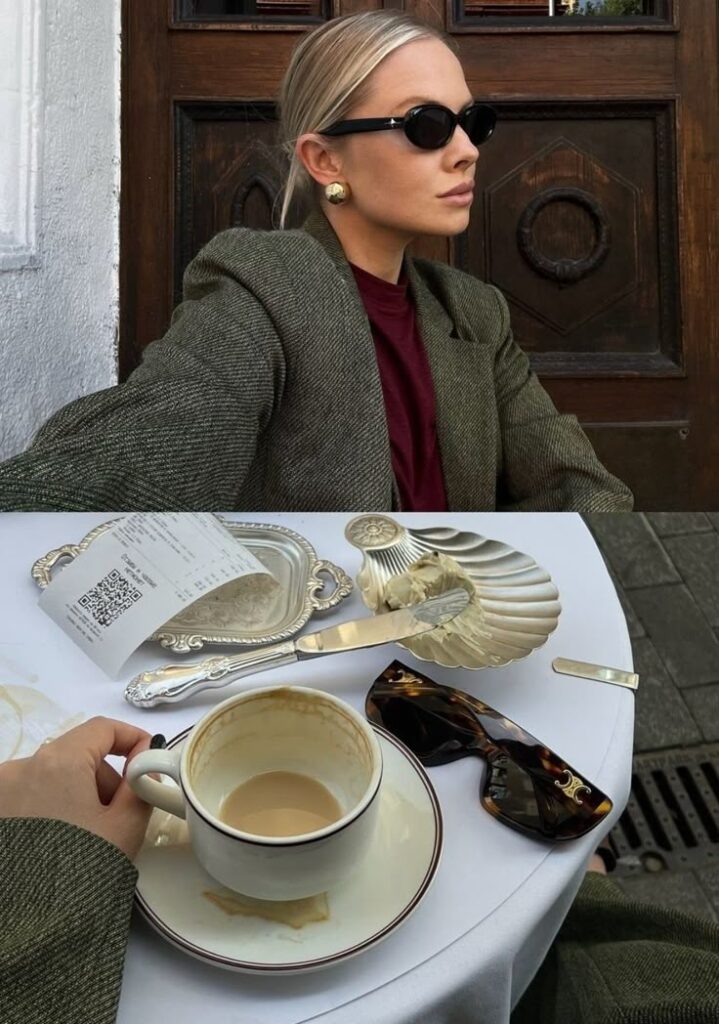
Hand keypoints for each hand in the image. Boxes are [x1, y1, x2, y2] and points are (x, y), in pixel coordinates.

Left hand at [0, 717, 153, 859]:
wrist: (30, 924)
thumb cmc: (82, 866)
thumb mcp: (125, 824)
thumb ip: (141, 782)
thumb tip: (144, 760)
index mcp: (59, 759)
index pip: (102, 728)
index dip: (132, 738)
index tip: (149, 759)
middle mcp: (23, 766)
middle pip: (76, 754)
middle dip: (104, 778)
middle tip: (120, 814)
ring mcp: (3, 791)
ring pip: (53, 776)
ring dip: (77, 794)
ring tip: (88, 836)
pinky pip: (31, 796)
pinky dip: (52, 808)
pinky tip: (61, 842)